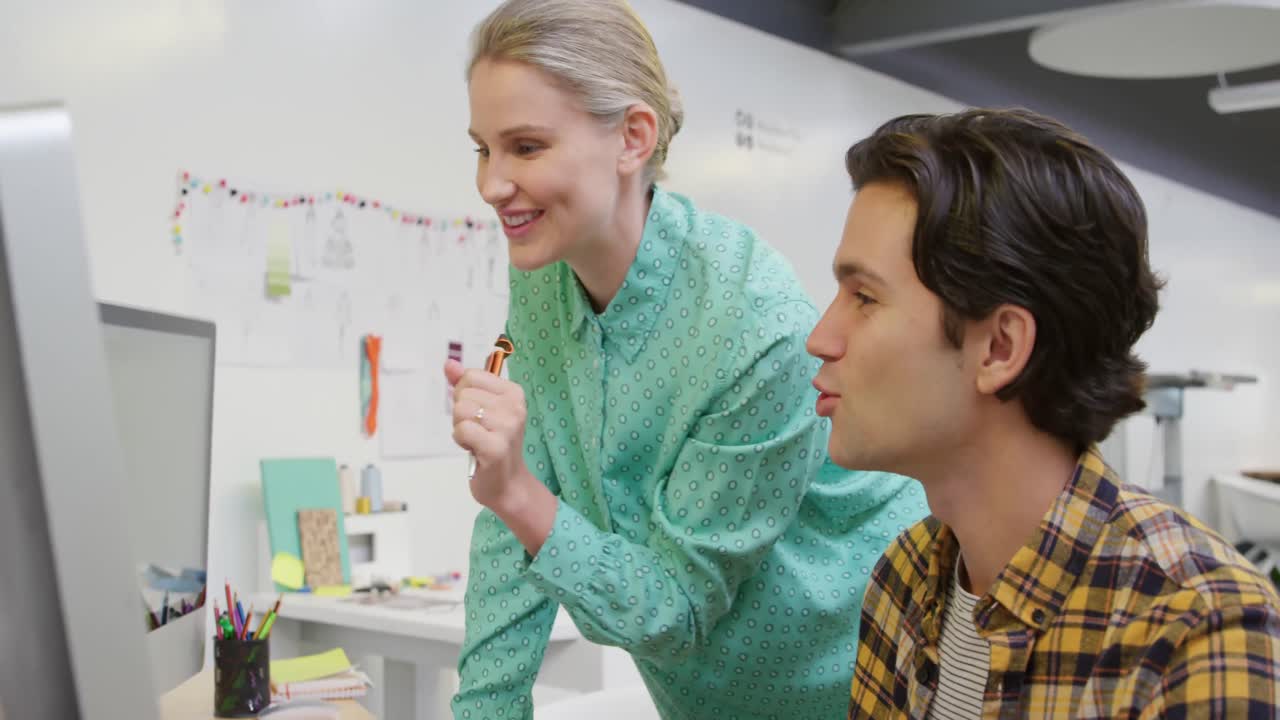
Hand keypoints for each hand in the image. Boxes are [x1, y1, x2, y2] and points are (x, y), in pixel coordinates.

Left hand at [445, 358, 532, 510]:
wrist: (507, 483)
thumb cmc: (493, 443)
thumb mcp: (482, 409)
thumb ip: (465, 385)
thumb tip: (449, 363)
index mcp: (513, 392)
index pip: (470, 376)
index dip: (464, 395)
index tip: (478, 414)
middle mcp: (514, 406)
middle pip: (463, 394)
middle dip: (461, 414)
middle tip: (477, 431)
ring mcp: (507, 427)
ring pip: (460, 410)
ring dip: (460, 428)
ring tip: (476, 440)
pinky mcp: (496, 447)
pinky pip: (462, 430)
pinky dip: (461, 440)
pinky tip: (474, 449)